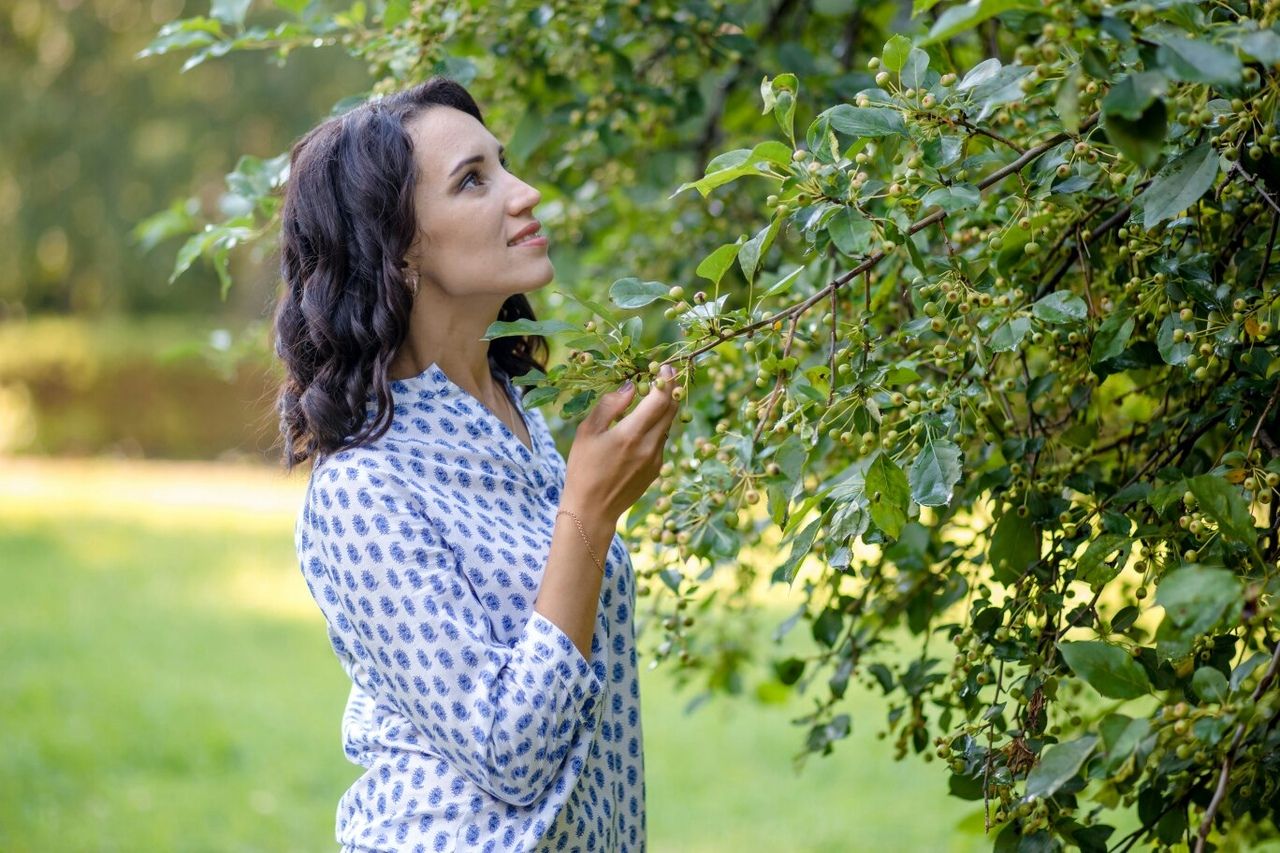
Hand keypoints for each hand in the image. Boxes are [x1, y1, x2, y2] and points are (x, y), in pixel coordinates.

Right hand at [561, 363, 680, 524]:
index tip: (665, 367)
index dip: (666, 380)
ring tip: (652, 397)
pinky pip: (661, 441)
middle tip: (665, 375)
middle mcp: (650, 446)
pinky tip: (642, 426)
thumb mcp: (588, 432)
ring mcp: (656, 459)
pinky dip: (657, 427)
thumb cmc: (583, 468)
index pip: (660, 399)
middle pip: (671, 410)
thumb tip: (631, 386)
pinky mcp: (657, 469)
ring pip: (667, 425)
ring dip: (664, 409)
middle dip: (671, 389)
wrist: (592, 509)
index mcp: (631, 434)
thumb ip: (610, 406)